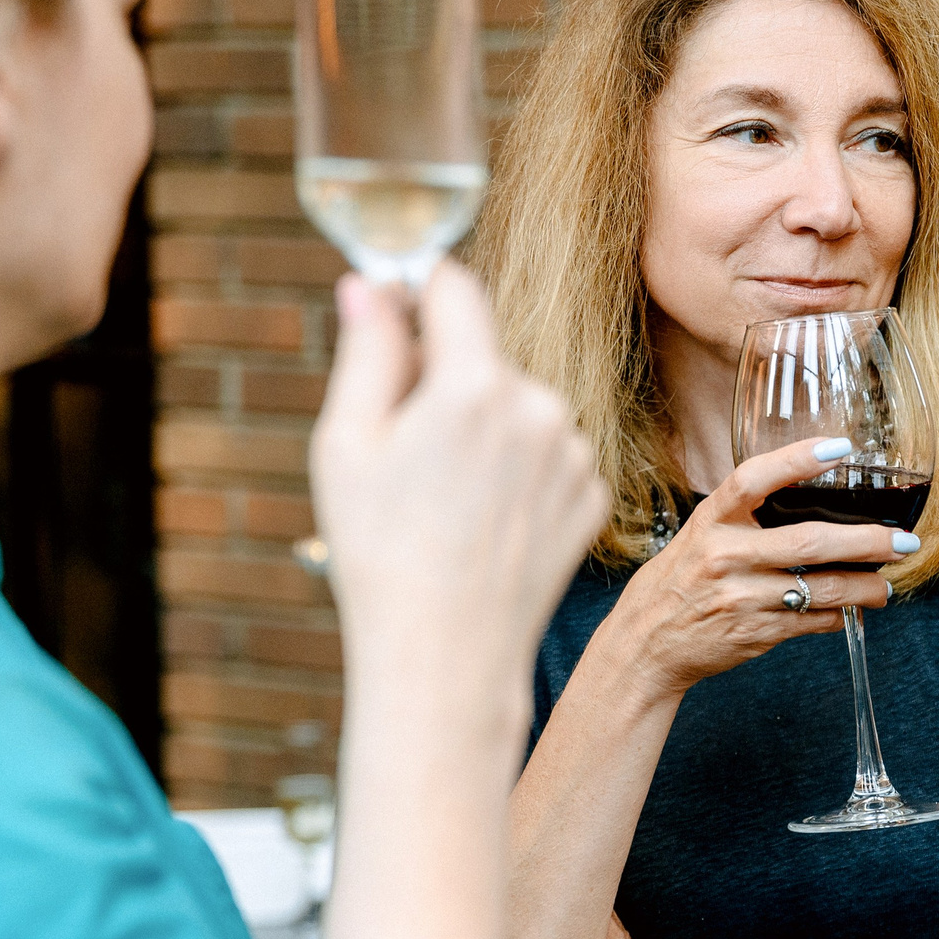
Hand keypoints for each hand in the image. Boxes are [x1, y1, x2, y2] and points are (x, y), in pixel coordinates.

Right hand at [312, 263, 606, 731]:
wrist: (447, 655)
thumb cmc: (380, 552)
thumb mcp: (346, 443)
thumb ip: (367, 350)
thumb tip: (369, 282)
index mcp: (473, 383)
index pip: (455, 288)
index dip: (418, 292)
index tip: (396, 314)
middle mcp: (540, 407)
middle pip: (485, 356)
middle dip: (445, 379)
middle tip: (404, 450)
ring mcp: (574, 454)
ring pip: (520, 408)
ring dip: (487, 428)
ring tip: (446, 500)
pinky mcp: (593, 496)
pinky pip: (547, 456)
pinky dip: (519, 474)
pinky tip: (485, 523)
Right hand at [596, 438, 918, 699]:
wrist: (644, 647)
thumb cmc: (676, 585)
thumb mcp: (697, 537)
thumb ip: (743, 519)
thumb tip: (809, 504)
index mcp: (709, 522)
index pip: (753, 479)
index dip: (797, 460)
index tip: (840, 448)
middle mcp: (725, 557)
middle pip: (809, 542)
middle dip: (867, 541)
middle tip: (903, 541)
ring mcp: (742, 598)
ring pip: (821, 589)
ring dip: (865, 587)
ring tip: (887, 584)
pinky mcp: (756, 633)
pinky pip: (812, 621)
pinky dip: (838, 614)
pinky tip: (851, 608)